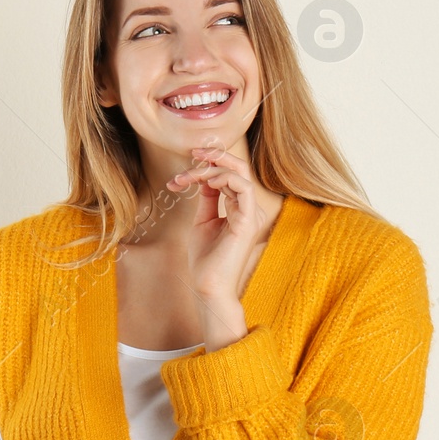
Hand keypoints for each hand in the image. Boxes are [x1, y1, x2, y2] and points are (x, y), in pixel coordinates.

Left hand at [165, 145, 270, 305]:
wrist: (207, 285)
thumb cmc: (206, 258)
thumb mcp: (204, 220)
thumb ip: (208, 198)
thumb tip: (205, 176)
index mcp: (241, 208)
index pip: (230, 175)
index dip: (209, 165)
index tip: (186, 165)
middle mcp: (250, 208)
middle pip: (238, 168)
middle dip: (214, 157)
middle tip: (193, 154)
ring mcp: (252, 214)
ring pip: (238, 173)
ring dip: (209, 170)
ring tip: (186, 177)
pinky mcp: (248, 221)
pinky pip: (243, 187)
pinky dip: (222, 178)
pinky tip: (204, 182)